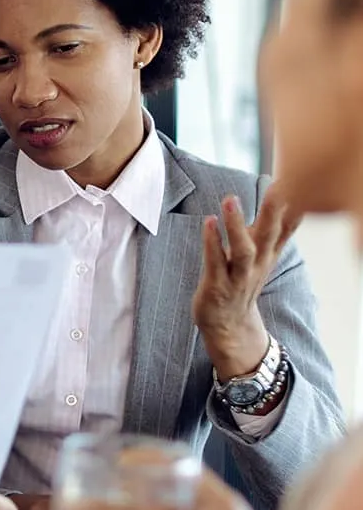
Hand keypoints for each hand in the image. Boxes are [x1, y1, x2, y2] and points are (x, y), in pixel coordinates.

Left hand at [192, 183, 299, 380]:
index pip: (288, 226)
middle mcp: (258, 263)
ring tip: (230, 199)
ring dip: (236, 224)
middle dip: (274, 209)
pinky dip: (212, 242)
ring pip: (243, 250)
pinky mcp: (217, 286)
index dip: (295, 205)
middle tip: (278, 186)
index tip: (300, 181)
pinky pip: (215, 262)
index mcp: (269, 253)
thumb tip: (282, 195)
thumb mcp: (264, 253)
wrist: (230, 328)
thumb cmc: (242, 281)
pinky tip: (209, 222)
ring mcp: (238, 276)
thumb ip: (274, 227)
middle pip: (270, 234)